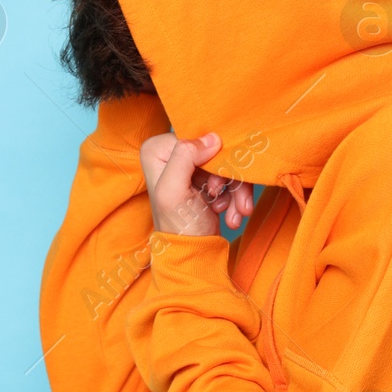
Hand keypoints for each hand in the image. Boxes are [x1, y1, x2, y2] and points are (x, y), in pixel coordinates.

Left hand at [140, 132, 255, 235]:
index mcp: (155, 151)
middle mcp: (170, 154)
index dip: (210, 159)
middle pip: (213, 152)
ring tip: (236, 212)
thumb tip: (211, 138)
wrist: (196, 254)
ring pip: (225, 164)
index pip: (195, 139)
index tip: (214, 186)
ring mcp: (190, 167)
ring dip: (236, 190)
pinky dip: (235, 196)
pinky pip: (230, 177)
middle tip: (223, 201)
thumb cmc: (180, 227)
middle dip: (227, 179)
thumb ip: (184, 158)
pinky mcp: (206, 179)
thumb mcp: (173, 192)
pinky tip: (231, 214)